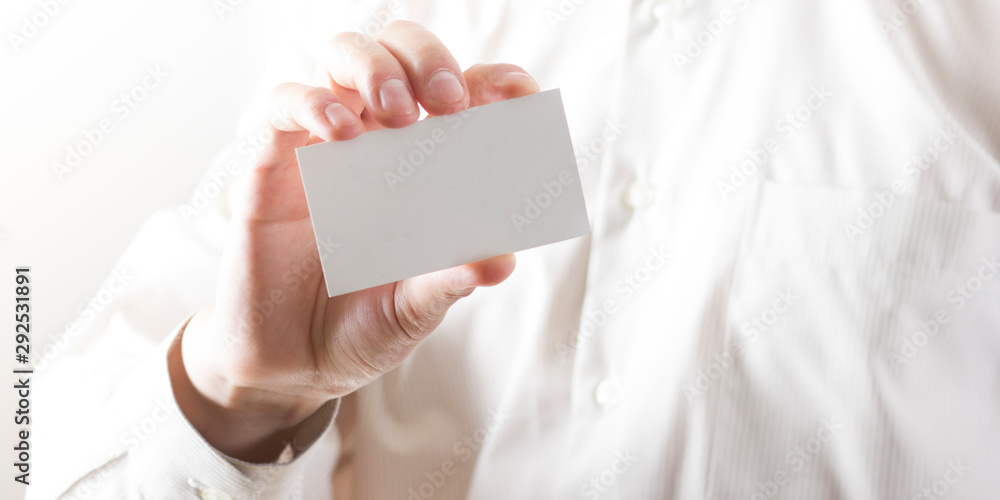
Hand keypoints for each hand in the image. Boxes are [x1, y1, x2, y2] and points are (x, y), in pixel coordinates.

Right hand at [168, 20, 538, 461]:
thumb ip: (451, 279)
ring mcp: (324, 148)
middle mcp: (378, 144)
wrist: (293, 364)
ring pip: (343, 57)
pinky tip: (341, 133)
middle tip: (448, 102)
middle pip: (401, 53)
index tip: (514, 96)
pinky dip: (312, 103)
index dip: (494, 83)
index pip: (464, 95)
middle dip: (428, 59)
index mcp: (426, 167)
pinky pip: (284, 104)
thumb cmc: (364, 325)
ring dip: (375, 66)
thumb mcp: (415, 307)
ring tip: (397, 110)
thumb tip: (501, 260)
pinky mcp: (271, 165)